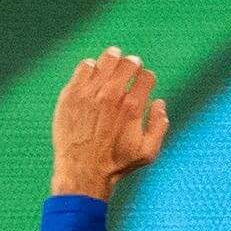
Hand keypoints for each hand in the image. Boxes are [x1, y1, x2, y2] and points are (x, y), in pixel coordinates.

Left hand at [50, 47, 169, 199]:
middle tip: (129, 66)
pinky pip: (83, 68)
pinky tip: (92, 70)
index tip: (142, 81)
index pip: (146, 76)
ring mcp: (89, 94)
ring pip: (105, 61)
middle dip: (132, 63)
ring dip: (112, 58)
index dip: (147, 77)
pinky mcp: (71, 96)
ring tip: (113, 58)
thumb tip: (159, 103)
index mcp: (133, 106)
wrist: (81, 171)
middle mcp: (111, 96)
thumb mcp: (148, 152)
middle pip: (127, 64)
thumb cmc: (115, 164)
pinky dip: (90, 66)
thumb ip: (160, 126)